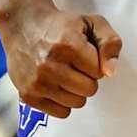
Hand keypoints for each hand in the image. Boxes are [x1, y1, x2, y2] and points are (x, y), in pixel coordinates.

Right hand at [0, 1, 120, 117]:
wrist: (25, 27)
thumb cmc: (63, 26)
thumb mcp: (93, 23)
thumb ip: (110, 43)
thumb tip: (111, 72)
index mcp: (69, 45)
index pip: (99, 72)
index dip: (97, 63)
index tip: (87, 54)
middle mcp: (50, 66)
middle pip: (89, 89)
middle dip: (89, 78)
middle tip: (78, 65)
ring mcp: (37, 83)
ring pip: (77, 103)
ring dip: (77, 91)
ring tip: (68, 74)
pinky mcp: (28, 96)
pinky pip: (61, 113)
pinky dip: (64, 102)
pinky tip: (58, 86)